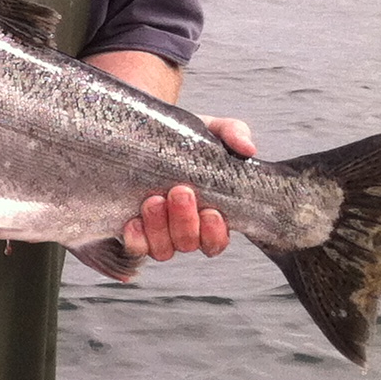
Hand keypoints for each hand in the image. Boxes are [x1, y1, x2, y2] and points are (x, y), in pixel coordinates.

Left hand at [124, 118, 253, 262]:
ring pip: (164, 249)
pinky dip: (137, 239)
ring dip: (159, 228)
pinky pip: (136, 248)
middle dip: (185, 221)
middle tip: (179, 191)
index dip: (215, 233)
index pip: (217, 240)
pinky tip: (133, 221)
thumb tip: (248, 148)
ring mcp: (157, 232)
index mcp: (210, 213)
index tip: (212, 212)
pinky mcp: (132, 231)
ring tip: (154, 200)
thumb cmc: (184, 139)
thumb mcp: (211, 129)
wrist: (144, 134)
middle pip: (189, 243)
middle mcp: (184, 228)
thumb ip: (233, 134)